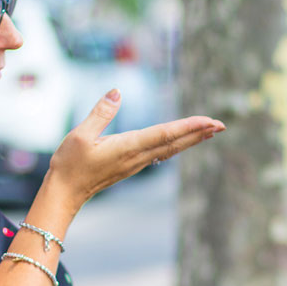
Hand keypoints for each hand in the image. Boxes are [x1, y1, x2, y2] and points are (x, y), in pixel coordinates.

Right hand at [48, 89, 223, 208]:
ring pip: (170, 149)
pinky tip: (182, 142)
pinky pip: (160, 153)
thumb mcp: (80, 135)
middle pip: (175, 144)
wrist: (64, 194)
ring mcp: (135, 164)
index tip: (209, 121)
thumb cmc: (69, 165)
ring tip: (210, 131)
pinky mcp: (131, 166)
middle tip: (222, 125)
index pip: (165, 135)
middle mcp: (136, 157)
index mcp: (128, 147)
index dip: (189, 127)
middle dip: (199, 133)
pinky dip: (176, 145)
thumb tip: (116, 91)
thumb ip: (100, 113)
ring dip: (191, 139)